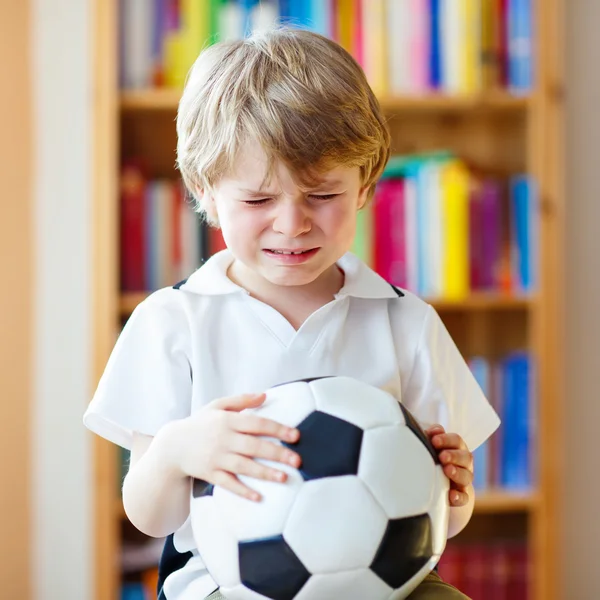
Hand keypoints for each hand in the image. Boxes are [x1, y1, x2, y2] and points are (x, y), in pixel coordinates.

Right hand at [173, 393, 301, 501]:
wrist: (172, 445)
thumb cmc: (200, 423)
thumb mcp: (217, 405)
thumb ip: (241, 400)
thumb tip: (265, 395)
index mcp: (227, 420)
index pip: (257, 424)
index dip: (277, 429)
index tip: (296, 436)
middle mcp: (223, 439)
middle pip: (254, 446)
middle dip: (277, 453)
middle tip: (298, 460)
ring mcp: (216, 458)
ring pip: (244, 466)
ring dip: (265, 473)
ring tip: (284, 478)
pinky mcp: (210, 474)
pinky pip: (228, 484)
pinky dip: (243, 491)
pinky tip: (259, 497)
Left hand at [426, 425, 472, 506]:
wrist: (440, 483)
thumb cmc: (434, 457)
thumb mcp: (432, 445)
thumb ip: (433, 436)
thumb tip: (433, 431)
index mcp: (457, 448)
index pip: (456, 440)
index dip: (446, 439)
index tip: (434, 441)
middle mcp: (464, 463)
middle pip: (465, 457)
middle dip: (454, 456)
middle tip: (442, 456)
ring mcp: (464, 480)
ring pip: (466, 476)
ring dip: (457, 473)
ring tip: (447, 470)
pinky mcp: (461, 496)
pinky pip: (464, 498)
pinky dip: (459, 497)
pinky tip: (451, 495)